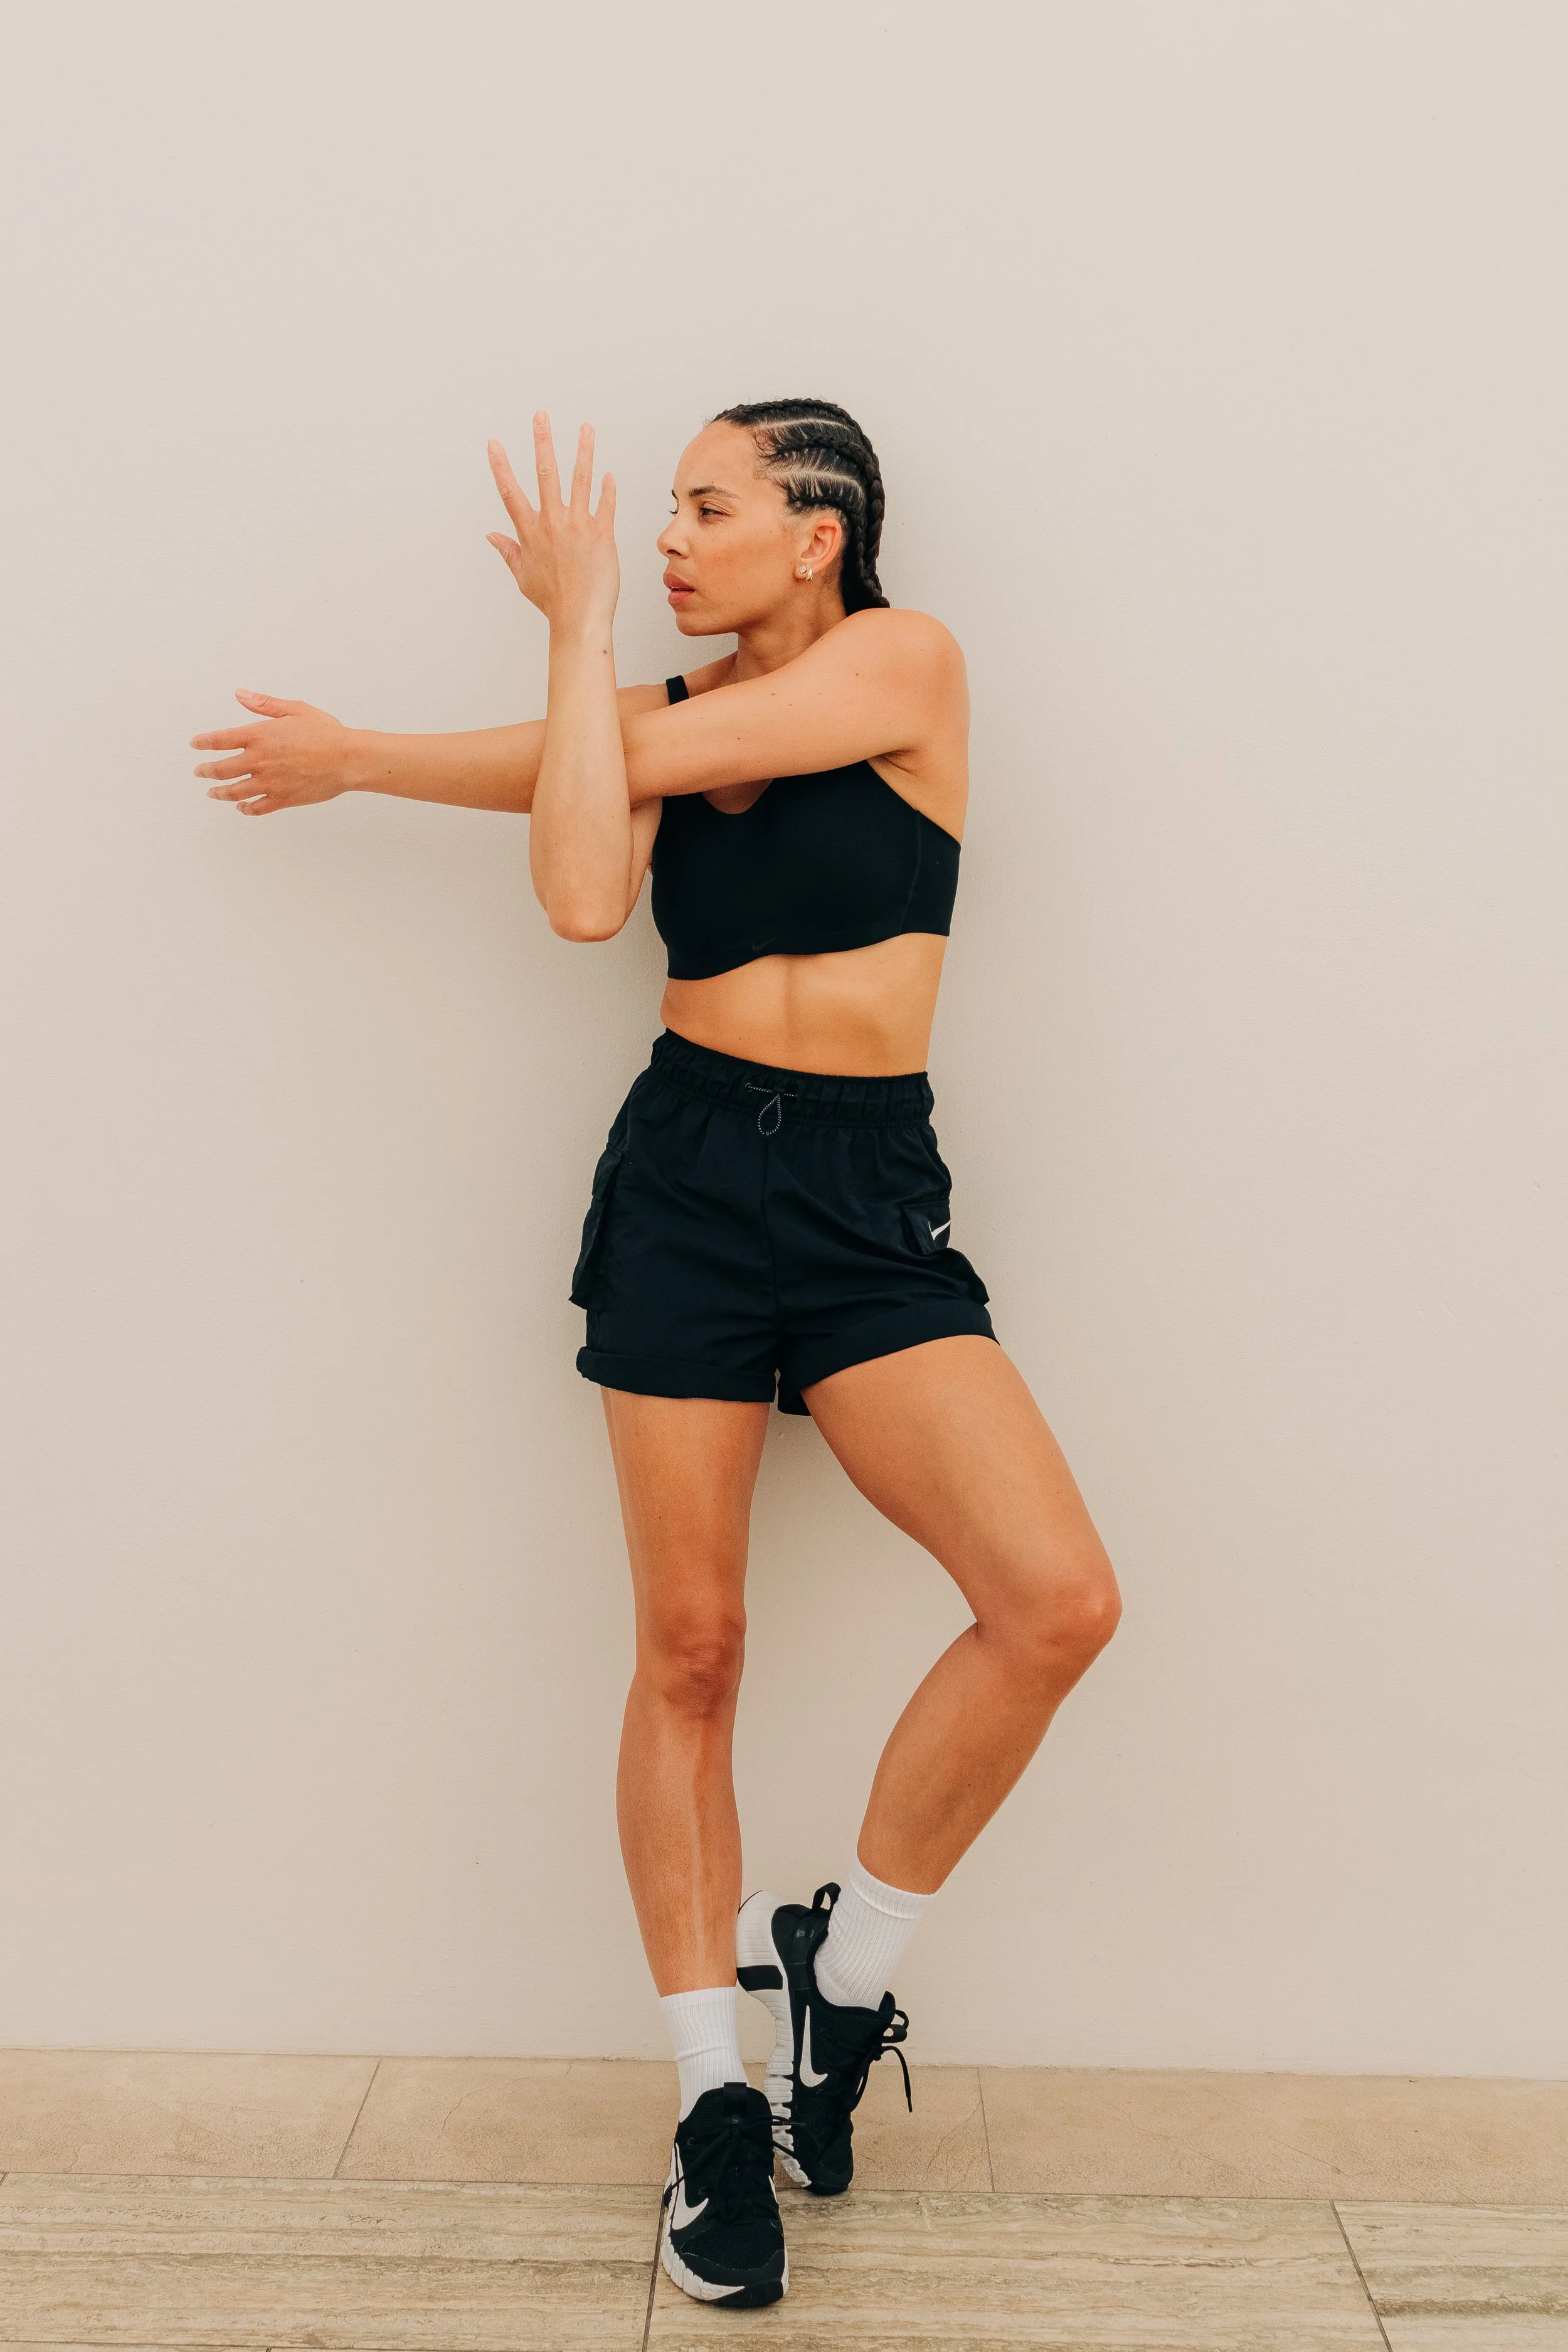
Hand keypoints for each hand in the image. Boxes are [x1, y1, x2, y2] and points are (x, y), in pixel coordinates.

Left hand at [192, 691, 353, 814]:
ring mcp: (270, 782)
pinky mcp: (283, 799)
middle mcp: (259, 760)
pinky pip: (257, 808)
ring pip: (235, 792)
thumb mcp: (294, 709)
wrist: (347, 759)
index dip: (203, 742)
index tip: (195, 744)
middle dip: (206, 771)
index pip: (220, 740)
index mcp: (259, 736)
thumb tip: (239, 694)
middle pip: (221, 769)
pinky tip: (241, 807)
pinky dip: (246, 809)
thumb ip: (264, 704)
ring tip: (213, 793)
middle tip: (199, 771)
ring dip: (220, 793)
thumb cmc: (326, 732)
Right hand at [486, 415, 617, 633]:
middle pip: (546, 474)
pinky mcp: (602, 534)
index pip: (510, 492)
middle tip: (541, 416)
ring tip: (586, 428)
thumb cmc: (552, 602)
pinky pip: (606, 504)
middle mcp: (553, 524)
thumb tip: (491, 534)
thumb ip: (508, 551)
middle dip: (542, 442)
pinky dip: (608, 488)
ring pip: (580, 479)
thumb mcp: (523, 576)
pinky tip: (608, 475)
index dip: (501, 466)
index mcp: (531, 533)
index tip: (494, 444)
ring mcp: (578, 526)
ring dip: (583, 451)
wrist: (580, 619)